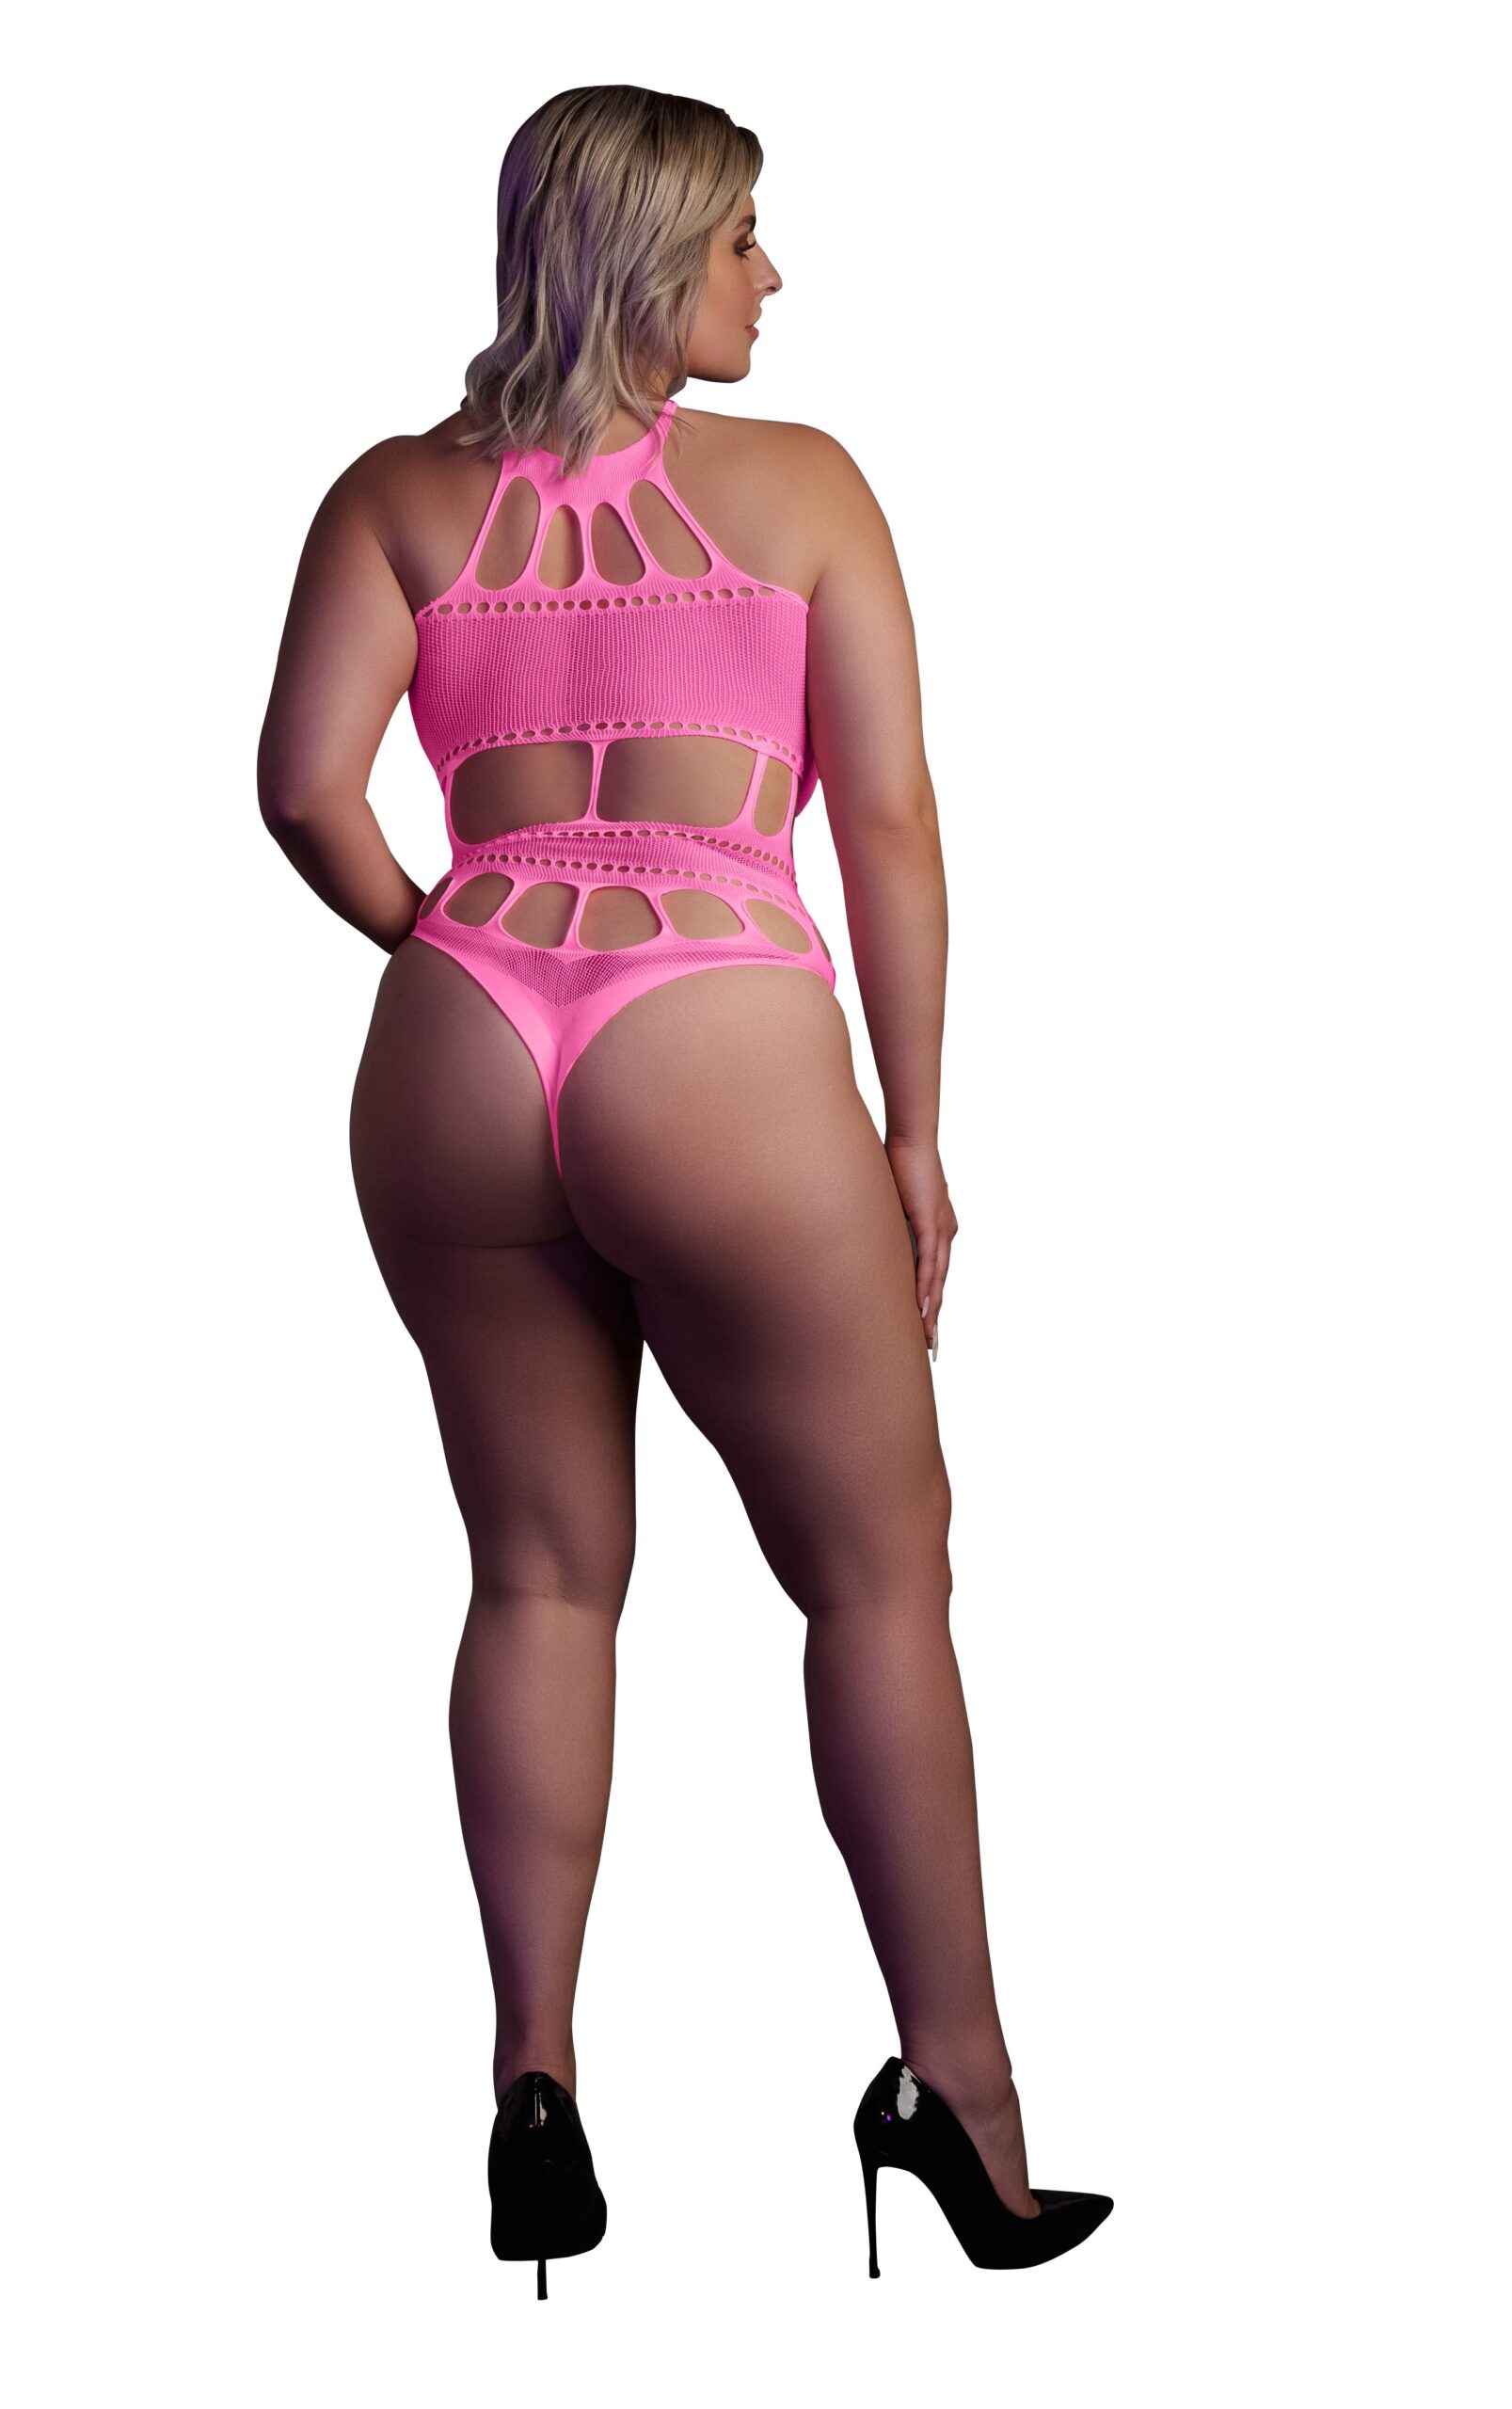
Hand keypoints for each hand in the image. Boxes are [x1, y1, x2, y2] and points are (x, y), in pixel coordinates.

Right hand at [884, 1134, 957, 1361]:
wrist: (911, 1138)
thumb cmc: (897, 1161)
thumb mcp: (889, 1200)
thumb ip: (883, 1220)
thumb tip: (865, 1232)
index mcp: (936, 1226)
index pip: (933, 1271)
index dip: (929, 1299)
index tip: (924, 1325)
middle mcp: (944, 1231)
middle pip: (939, 1282)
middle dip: (934, 1315)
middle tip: (931, 1346)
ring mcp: (941, 1229)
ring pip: (938, 1279)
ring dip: (931, 1310)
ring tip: (927, 1337)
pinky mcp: (932, 1223)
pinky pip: (931, 1263)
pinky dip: (926, 1288)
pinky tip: (922, 1309)